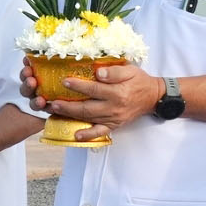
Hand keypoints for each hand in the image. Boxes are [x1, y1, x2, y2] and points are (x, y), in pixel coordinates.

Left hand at [39, 62, 160, 142]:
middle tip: (52, 102)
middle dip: (68, 106)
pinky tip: (76, 135)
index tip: (64, 81)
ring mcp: (114, 119)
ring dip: (71, 117)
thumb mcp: (130, 70)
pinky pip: (100, 132)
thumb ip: (114, 72)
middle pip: (87, 108)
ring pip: (89, 119)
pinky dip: (88, 135)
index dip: (78, 86)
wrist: (153, 97)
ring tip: (56, 112)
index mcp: (118, 92)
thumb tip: (98, 73)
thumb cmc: (139, 81)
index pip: (94, 89)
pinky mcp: (115, 125)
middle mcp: (114, 107)